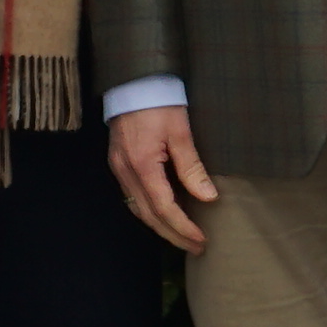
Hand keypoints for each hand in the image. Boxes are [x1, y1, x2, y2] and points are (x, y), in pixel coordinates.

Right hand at [109, 106, 217, 255]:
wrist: (133, 80)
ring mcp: (119, 168)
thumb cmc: (159, 100)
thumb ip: (192, 167)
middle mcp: (126, 171)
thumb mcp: (181, 132)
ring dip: (160, 226)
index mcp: (142, 164)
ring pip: (138, 209)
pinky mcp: (119, 162)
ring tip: (183, 236)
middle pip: (148, 215)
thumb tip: (207, 197)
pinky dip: (149, 211)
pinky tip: (164, 215)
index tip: (201, 239)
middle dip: (173, 235)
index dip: (183, 227)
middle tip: (196, 247)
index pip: (163, 208)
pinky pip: (132, 196)